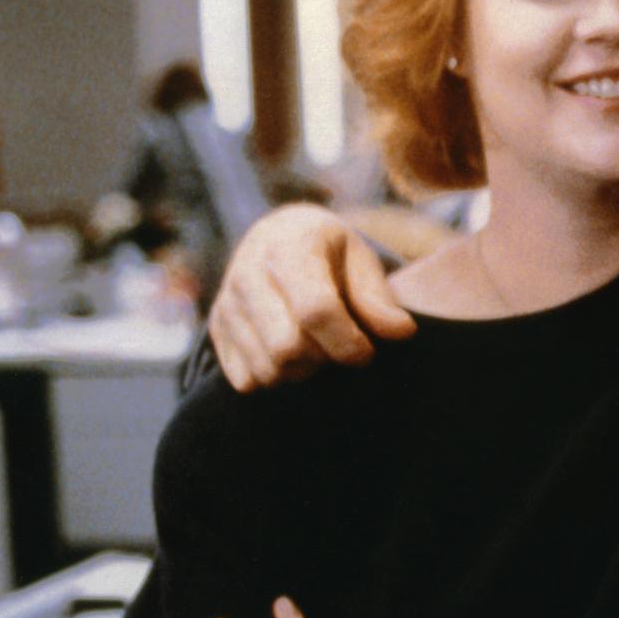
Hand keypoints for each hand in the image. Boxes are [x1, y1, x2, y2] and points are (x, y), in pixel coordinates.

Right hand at [209, 204, 414, 391]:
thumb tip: (402, 332)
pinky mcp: (217, 328)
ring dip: (302, 372)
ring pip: (267, 369)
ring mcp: (227, 302)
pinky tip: (291, 355)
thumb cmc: (330, 253)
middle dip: (325, 359)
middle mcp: (247, 274)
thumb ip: (378, 299)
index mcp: (290, 248)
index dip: (348, 342)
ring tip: (317, 348)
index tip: (366, 350)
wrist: (277, 237)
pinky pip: (245, 380)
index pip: (315, 310)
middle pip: (288, 348)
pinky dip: (276, 378)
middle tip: (340, 347)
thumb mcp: (360, 261)